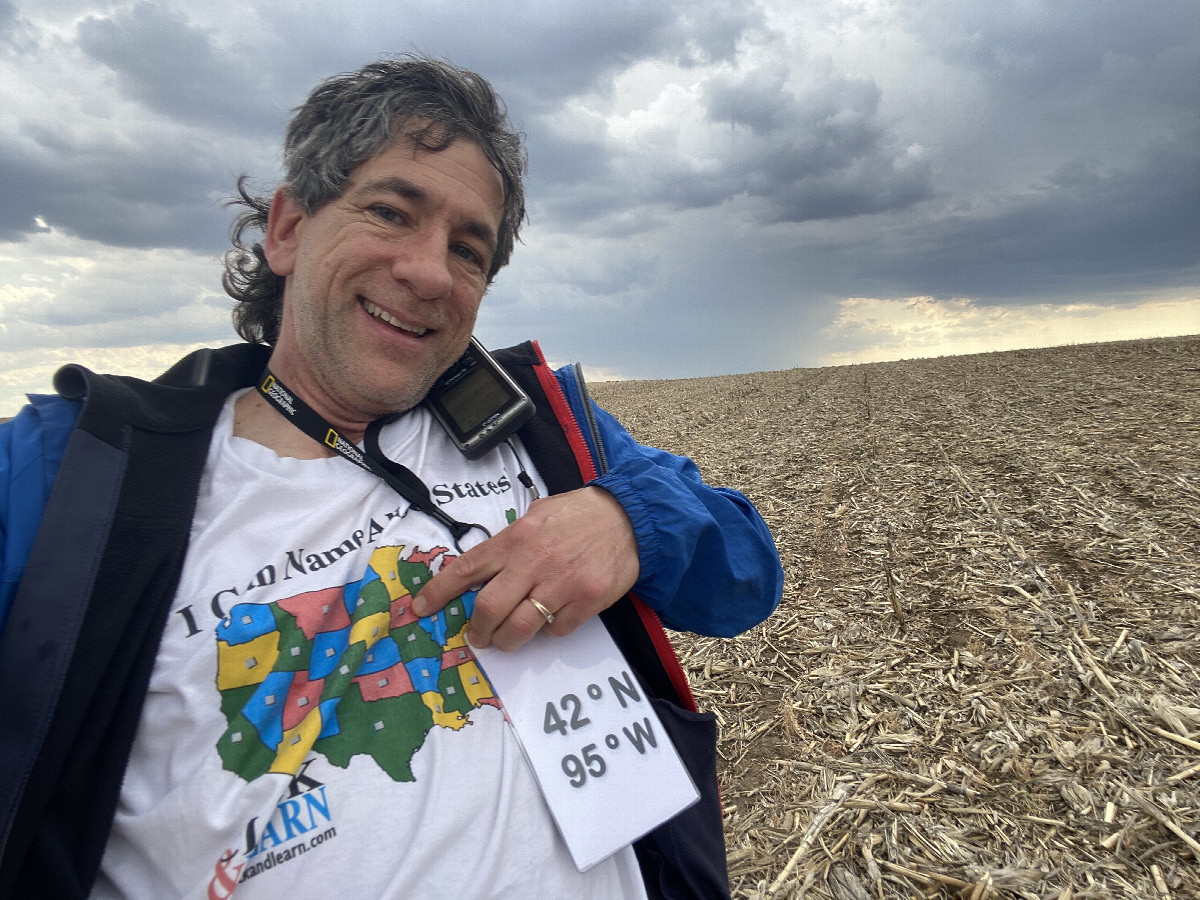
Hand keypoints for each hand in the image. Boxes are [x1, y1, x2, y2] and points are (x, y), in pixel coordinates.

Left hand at [412, 486, 639, 650]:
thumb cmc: (577, 515)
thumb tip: (481, 571)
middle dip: (478, 630)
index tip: (420, 609)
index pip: (467, 568)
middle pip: (490, 609)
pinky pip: (557, 629)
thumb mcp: (536, 516)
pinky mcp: (587, 600)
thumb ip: (509, 543)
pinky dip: (550, 630)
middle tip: (478, 637)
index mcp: (516, 539)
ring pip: (520, 628)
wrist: (628, 517)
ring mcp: (561, 583)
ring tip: (508, 639)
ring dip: (508, 641)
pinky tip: (554, 617)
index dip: (439, 591)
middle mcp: (534, 562)